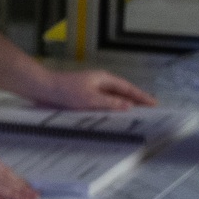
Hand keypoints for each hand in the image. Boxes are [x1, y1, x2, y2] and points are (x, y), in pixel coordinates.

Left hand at [30, 67, 154, 110]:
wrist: (43, 89)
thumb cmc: (65, 91)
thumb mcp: (90, 99)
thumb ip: (109, 103)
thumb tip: (128, 106)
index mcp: (104, 79)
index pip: (128, 88)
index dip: (141, 96)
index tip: (154, 103)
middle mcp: (100, 83)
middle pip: (122, 93)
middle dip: (136, 102)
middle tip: (149, 112)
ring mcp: (92, 89)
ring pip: (113, 99)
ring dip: (123, 107)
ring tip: (135, 117)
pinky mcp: (84, 97)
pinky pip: (102, 104)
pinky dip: (110, 110)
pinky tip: (112, 119)